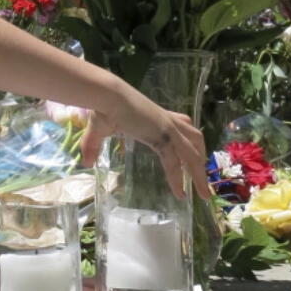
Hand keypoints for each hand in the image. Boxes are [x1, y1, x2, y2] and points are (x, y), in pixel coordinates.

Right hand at [79, 88, 209, 200]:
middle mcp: (168, 122)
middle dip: (200, 163)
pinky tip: (182, 193)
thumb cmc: (104, 108)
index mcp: (158, 118)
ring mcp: (169, 128)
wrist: (108, 96)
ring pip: (193, 153)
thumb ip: (93, 146)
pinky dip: (180, 178)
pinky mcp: (165, 136)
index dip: (184, 148)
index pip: (181, 130)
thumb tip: (85, 164)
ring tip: (203, 191)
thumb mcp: (100, 129)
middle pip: (195, 141)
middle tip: (204, 184)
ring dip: (199, 172)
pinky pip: (176, 162)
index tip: (186, 165)